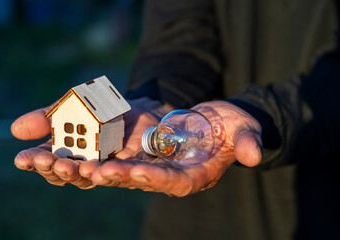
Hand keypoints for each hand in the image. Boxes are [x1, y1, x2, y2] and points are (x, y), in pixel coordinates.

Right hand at [11, 97, 171, 188]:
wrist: (139, 110)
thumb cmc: (104, 111)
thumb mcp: (75, 107)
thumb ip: (49, 118)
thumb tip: (15, 129)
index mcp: (66, 150)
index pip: (45, 161)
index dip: (33, 161)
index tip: (22, 158)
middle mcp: (80, 164)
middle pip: (64, 174)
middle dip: (54, 168)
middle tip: (50, 162)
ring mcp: (102, 169)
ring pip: (87, 179)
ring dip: (79, 174)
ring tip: (76, 167)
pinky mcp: (125, 171)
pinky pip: (117, 176)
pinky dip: (108, 173)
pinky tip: (103, 170)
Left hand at [90, 100, 261, 195]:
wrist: (218, 121)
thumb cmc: (235, 127)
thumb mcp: (245, 130)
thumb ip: (247, 143)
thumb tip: (255, 155)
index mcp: (198, 174)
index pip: (178, 181)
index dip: (160, 178)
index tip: (141, 172)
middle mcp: (175, 175)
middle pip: (146, 180)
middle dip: (123, 176)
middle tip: (99, 172)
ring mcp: (160, 166)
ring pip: (129, 171)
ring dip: (107, 170)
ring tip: (84, 168)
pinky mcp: (148, 155)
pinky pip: (125, 157)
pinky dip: (107, 156)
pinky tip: (86, 153)